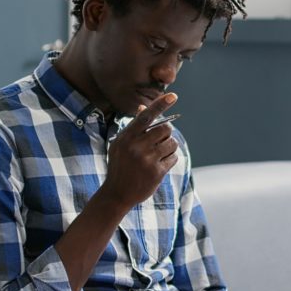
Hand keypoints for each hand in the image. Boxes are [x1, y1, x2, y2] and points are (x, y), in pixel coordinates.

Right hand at [98, 93, 178, 210]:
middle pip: (165, 129)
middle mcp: (136, 147)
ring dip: (170, 147)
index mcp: (127, 137)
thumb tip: (144, 107)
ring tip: (159, 154)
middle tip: (161, 140)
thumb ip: (133, 128)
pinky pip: (173, 158)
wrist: (117, 193)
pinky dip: (170, 159)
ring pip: (172, 143)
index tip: (173, 96)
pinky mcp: (157, 172)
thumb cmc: (120, 165)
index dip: (160, 104)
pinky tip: (159, 165)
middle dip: (167, 133)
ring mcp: (147, 160)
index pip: (146, 116)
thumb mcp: (121, 144)